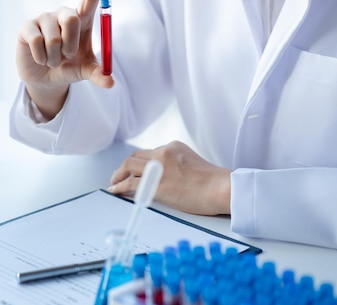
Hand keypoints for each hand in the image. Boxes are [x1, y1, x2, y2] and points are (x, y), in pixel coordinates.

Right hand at [16, 0, 114, 118]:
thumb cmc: (68, 67)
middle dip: (71, 44)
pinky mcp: (27, 26)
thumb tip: (110, 82)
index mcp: (82, 19)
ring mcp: (44, 18)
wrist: (45, 79)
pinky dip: (41, 57)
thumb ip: (98, 74)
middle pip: (71, 17)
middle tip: (67, 56)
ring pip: (54, 38)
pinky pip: (37, 41)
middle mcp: (63, 14)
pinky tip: (40, 59)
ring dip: (55, 58)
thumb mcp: (84, 71)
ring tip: (53, 61)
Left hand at [108, 141, 231, 215]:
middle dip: (124, 167)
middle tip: (118, 176)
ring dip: (118, 175)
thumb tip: (165, 177)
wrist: (222, 188)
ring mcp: (158, 168)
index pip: (148, 153)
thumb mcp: (193, 164)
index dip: (138, 162)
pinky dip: (120, 186)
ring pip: (129, 167)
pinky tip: (116, 190)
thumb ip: (176, 165)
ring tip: (114, 183)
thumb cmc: (214, 183)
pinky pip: (130, 183)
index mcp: (173, 147)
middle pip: (135, 158)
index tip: (133, 169)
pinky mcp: (156, 185)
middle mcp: (163, 153)